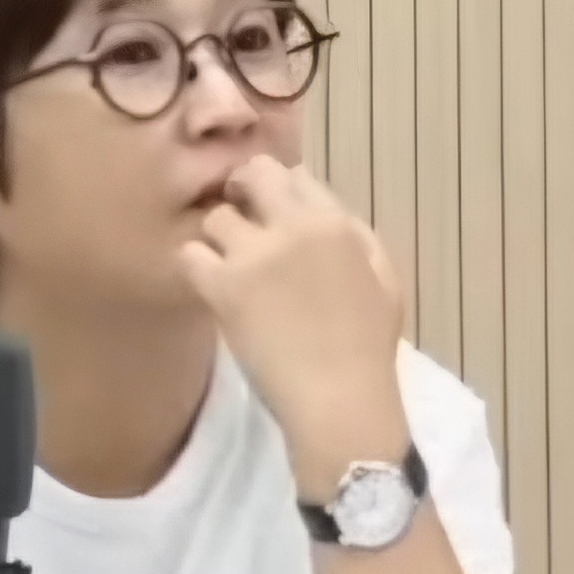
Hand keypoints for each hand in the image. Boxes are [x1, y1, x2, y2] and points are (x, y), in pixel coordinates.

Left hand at [177, 157, 411, 469]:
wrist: (340, 398)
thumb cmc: (369, 347)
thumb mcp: (384, 280)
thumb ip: (357, 239)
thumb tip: (329, 217)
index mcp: (337, 223)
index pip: (296, 176)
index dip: (281, 192)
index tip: (274, 213)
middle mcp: (295, 227)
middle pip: (253, 175)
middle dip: (243, 191)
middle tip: (240, 222)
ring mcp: (256, 255)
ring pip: (217, 217)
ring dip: (220, 238)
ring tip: (228, 266)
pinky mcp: (223, 288)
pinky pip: (189, 255)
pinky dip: (195, 266)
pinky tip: (209, 286)